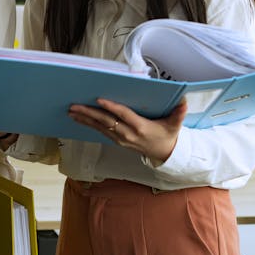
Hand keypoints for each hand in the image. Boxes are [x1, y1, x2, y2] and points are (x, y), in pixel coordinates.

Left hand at [68, 98, 186, 164]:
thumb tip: (184, 102)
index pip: (123, 115)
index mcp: (140, 127)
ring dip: (85, 119)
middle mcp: (128, 134)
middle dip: (89, 113)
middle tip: (74, 105)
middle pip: (106, 122)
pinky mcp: (117, 140)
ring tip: (71, 111)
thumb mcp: (175, 125)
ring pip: (100, 127)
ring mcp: (121, 139)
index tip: (99, 100)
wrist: (164, 154)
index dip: (111, 108)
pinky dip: (89, 124)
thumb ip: (179, 113)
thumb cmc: (167, 135)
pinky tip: (79, 118)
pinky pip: (101, 131)